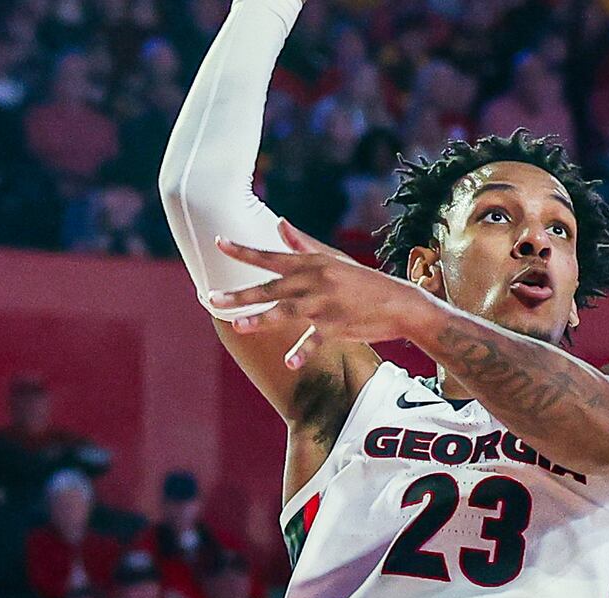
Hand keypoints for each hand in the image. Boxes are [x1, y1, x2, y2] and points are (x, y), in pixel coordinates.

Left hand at [209, 224, 439, 366]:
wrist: (397, 302)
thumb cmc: (362, 281)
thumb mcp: (333, 258)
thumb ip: (303, 243)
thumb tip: (280, 224)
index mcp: (311, 264)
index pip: (270, 257)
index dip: (243, 251)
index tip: (219, 243)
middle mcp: (314, 282)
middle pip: (269, 288)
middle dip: (239, 294)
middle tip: (212, 299)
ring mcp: (324, 304)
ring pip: (285, 312)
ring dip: (260, 319)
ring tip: (237, 326)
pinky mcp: (336, 326)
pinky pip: (314, 340)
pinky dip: (302, 351)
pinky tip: (289, 362)